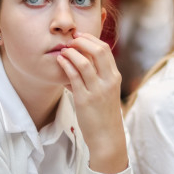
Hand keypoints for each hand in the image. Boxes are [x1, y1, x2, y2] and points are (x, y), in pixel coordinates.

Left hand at [56, 31, 127, 173]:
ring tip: (62, 50)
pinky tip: (60, 61)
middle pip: (97, 50)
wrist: (106, 137)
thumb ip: (96, 76)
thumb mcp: (105, 91)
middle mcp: (108, 81)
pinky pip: (73, 77)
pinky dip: (65, 65)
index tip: (79, 37)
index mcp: (114, 77)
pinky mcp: (85, 100)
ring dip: (71, 52)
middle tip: (70, 40)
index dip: (91, 39)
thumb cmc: (103, 114)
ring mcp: (97, 90)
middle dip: (82, 41)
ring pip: (84, 62)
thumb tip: (78, 61)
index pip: (105, 49)